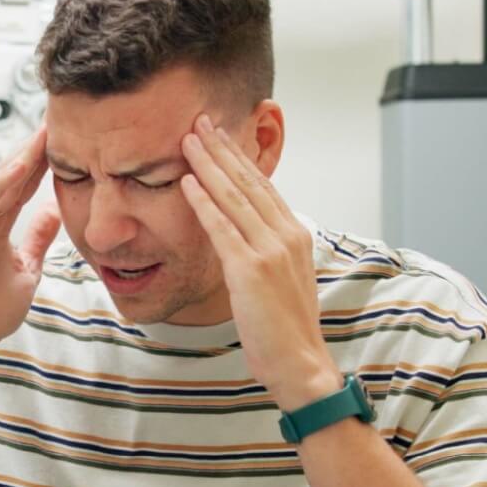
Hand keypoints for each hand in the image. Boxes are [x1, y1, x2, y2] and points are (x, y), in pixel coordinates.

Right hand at [0, 125, 62, 363]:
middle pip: (10, 173)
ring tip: (45, 131)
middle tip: (59, 119)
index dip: (42, 159)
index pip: (21, 183)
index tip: (66, 137)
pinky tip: (23, 163)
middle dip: (34, 147)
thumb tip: (53, 211)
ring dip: (22, 155)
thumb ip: (37, 237)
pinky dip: (2, 181)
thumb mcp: (27, 265)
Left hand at [179, 115, 341, 412]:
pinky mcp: (250, 270)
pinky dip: (202, 202)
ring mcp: (270, 251)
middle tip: (199, 122)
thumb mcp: (282, 281)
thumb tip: (246, 237)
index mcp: (295, 235)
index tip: (219, 136)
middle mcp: (286, 235)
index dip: (239, 158)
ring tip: (188, 140)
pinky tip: (186, 182)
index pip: (262, 186)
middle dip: (222, 149)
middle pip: (248, 182)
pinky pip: (221, 228)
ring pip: (233, 197)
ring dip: (208, 165)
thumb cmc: (286, 330)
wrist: (300, 364)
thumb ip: (267, 253)